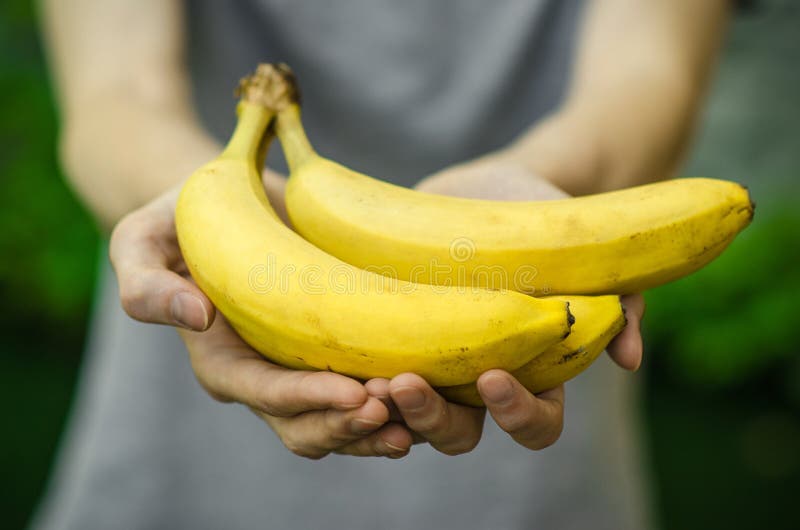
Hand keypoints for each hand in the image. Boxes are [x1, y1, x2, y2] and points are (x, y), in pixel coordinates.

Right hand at [109, 174, 413, 458]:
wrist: (226, 206)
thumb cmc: (179, 221)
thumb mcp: (141, 240)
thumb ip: (146, 283)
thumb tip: (194, 317)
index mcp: (221, 360)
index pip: (263, 396)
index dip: (307, 402)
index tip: (356, 394)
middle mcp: (264, 376)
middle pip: (307, 426)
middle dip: (350, 424)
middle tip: (394, 403)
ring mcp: (302, 368)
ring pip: (342, 422)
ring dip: (380, 423)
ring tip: (419, 410)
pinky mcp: (334, 349)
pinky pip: (366, 391)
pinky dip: (397, 401)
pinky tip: (431, 391)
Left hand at [367, 151, 644, 453]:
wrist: (488, 186)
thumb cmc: (548, 223)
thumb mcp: (590, 253)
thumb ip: (619, 303)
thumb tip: (630, 359)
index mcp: (531, 371)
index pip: (535, 422)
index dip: (517, 413)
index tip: (494, 377)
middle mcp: (477, 378)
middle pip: (458, 432)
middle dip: (431, 418)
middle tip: (402, 384)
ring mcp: (430, 359)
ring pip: (405, 416)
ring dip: (386, 408)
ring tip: (366, 380)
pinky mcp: (389, 334)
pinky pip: (367, 372)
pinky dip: (350, 379)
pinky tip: (335, 360)